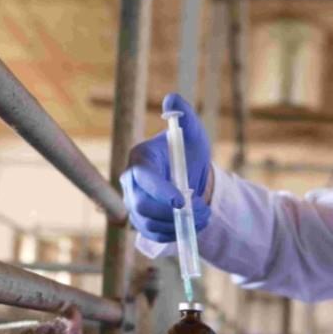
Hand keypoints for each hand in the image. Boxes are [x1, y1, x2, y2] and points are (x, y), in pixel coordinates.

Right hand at [120, 93, 211, 242]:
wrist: (191, 178)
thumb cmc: (189, 154)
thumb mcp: (193, 133)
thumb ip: (185, 115)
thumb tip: (172, 99)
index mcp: (140, 158)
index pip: (142, 177)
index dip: (160, 190)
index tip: (182, 200)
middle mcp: (130, 182)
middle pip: (142, 205)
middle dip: (174, 213)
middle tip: (202, 211)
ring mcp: (133, 203)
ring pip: (148, 223)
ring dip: (178, 224)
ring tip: (202, 217)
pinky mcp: (140, 221)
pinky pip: (152, 234)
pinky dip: (173, 233)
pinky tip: (190, 225)